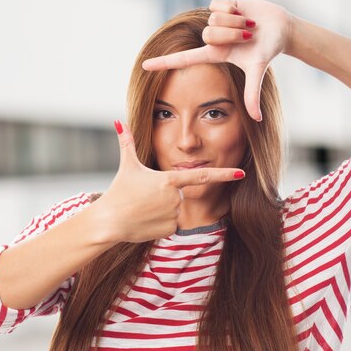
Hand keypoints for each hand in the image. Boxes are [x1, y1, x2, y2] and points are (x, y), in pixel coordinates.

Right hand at [93, 120, 244, 243]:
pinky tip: (146, 221)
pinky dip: (160, 223)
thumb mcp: (127, 166)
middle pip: (179, 194)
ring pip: (175, 209)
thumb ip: (127, 143)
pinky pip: (171, 224)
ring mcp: (175, 214)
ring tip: (144, 209)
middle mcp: (176, 197)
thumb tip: (119, 121)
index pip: (203, 175)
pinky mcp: (171, 229)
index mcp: (170, 179)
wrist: (109, 221)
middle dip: (165, 195)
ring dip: (161, 209)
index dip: (224, 173)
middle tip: (145, 198)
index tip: (241, 172)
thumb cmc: (119, 192)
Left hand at [142, 0, 293, 120]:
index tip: (144, 67)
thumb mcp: (257, 71)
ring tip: (248, 25)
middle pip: (208, 34)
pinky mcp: (221, 4)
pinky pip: (218, 4)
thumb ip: (253, 94)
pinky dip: (234, 8)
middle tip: (247, 36)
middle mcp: (212, 38)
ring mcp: (215, 21)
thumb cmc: (268, 50)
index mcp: (214, 54)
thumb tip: (257, 120)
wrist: (280, 28)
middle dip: (231, 34)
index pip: (183, 59)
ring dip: (236, 22)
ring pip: (214, 19)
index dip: (164, 63)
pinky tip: (243, 11)